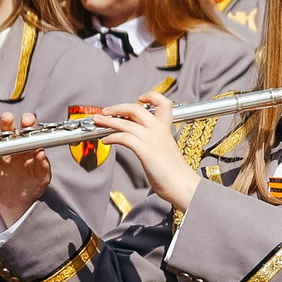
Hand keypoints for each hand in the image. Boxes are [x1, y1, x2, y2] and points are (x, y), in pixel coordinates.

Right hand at [0, 111, 54, 222]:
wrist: (14, 202)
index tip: (26, 121)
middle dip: (8, 121)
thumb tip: (42, 153)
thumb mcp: (40, 179)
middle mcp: (13, 145)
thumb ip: (42, 167)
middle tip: (7, 119)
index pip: (28, 130)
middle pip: (9, 128)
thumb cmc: (31, 187)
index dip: (27, 122)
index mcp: (28, 146)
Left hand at [92, 93, 200, 211]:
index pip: (163, 102)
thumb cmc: (174, 173)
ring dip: (108, 121)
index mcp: (166, 128)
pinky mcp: (145, 150)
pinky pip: (123, 138)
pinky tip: (106, 141)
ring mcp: (152, 139)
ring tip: (98, 121)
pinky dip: (112, 137)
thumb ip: (155, 141)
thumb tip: (141, 141)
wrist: (183, 185)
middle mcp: (159, 130)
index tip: (140, 98)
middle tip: (106, 111)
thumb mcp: (166, 150)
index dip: (151, 96)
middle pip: (136, 109)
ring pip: (125, 123)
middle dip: (117, 107)